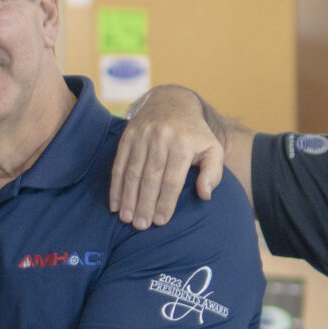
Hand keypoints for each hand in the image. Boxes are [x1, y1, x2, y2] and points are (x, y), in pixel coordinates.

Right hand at [109, 85, 221, 229]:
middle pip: (150, 177)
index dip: (165, 202)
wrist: (171, 102)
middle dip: (144, 203)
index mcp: (183, 144)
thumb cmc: (194, 134)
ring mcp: (141, 137)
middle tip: (140, 226)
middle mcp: (161, 139)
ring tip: (126, 218)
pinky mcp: (127, 137)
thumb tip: (205, 195)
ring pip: (132, 172)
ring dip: (127, 197)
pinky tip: (115, 203)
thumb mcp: (212, 149)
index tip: (160, 222)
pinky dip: (116, 185)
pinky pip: (119, 164)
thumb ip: (213, 172)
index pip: (172, 179)